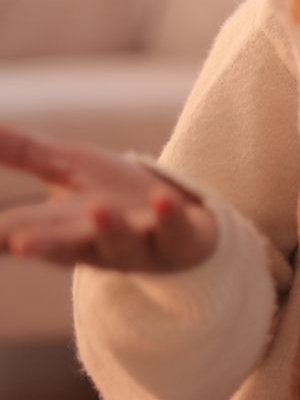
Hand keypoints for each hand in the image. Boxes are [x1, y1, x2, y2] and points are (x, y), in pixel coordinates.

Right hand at [0, 123, 216, 271]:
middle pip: (64, 247)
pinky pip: (175, 231)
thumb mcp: (68, 169)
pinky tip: (163, 197)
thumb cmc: (114, 195)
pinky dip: (169, 216)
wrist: (181, 224)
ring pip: (120, 243)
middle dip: (42, 245)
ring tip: (99, 207)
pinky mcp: (179, 241)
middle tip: (18, 242)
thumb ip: (23, 152)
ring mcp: (138, 246)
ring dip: (109, 228)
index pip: (17, 233)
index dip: (1, 236)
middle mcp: (93, 244)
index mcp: (57, 231)